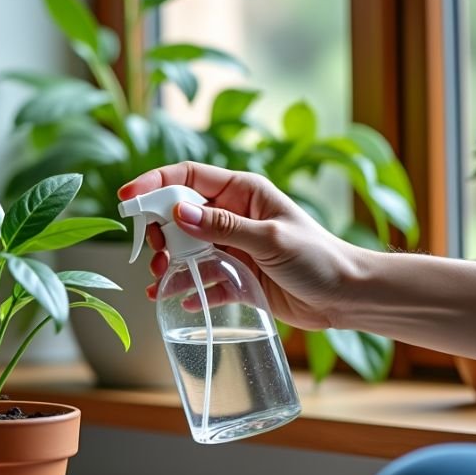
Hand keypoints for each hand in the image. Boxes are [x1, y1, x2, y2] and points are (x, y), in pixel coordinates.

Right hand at [123, 162, 362, 330]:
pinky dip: (184, 287)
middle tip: (156, 254)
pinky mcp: (234, 276)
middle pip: (178, 215)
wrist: (347, 297)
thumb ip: (223, 227)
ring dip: (169, 263)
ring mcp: (231, 246)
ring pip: (185, 249)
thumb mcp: (269, 239)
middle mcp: (232, 216)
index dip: (154, 184)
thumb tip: (178, 213)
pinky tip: (174, 297)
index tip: (128, 200)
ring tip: (162, 280)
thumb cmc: (318, 258)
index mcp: (242, 192)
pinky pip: (199, 278)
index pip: (187, 177)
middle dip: (160, 233)